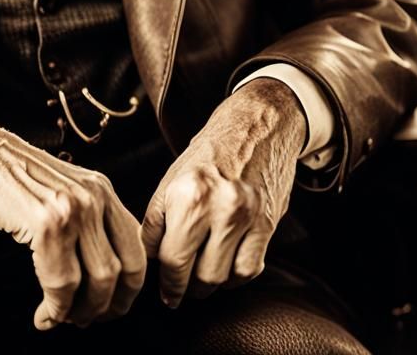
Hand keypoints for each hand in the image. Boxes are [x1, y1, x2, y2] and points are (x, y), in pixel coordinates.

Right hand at [0, 109, 145, 329]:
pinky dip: (55, 307)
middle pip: (122, 271)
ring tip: (61, 317)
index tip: (111, 308)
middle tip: (85, 319)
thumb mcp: (62, 192)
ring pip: (97, 281)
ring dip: (79, 312)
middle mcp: (94, 196)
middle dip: (106, 307)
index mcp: (102, 189)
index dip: (128, 290)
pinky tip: (45, 313)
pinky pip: (62, 282)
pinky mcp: (46, 222)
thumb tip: (99, 284)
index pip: (136, 250)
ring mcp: (72, 208)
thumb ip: (86, 226)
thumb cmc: (12, 177)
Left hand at [140, 78, 304, 306]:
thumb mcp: (172, 176)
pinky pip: (249, 270)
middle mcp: (214, 205)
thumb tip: (149, 258)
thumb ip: (158, 217)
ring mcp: (243, 216)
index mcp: (184, 192)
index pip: (168, 257)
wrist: (257, 125)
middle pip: (194, 274)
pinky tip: (227, 265)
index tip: (165, 291)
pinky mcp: (267, 223)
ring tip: (201, 280)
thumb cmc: (210, 151)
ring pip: (221, 278)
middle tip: (178, 291)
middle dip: (183, 288)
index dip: (164, 280)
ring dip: (209, 286)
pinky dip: (236, 276)